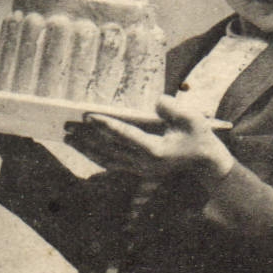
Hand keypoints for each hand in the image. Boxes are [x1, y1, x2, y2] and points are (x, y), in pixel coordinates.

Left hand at [64, 96, 234, 181]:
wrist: (205, 161)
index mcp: (155, 150)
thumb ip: (172, 109)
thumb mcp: (192, 118)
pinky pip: (112, 164)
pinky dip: (95, 157)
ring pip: (106, 159)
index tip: (87, 116)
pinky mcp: (138, 170)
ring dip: (86, 149)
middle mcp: (144, 163)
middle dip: (86, 137)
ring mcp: (140, 169)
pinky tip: (83, 149)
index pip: (125, 136)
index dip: (105, 125)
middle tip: (67, 126)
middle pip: (109, 149)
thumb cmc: (199, 136)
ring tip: (68, 138)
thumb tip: (156, 102)